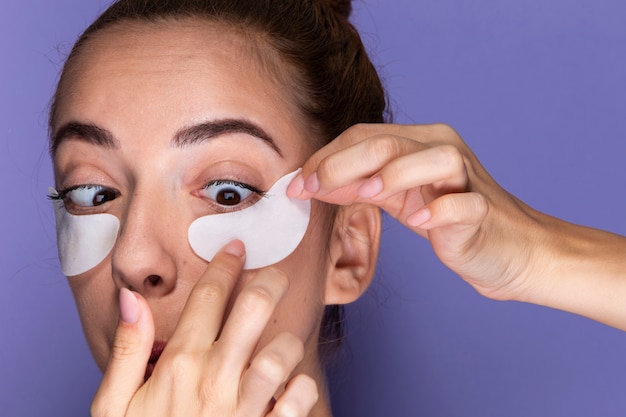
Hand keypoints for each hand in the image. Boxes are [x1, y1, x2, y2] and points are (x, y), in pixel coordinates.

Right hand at [91, 240, 317, 416]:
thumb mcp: (114, 406)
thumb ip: (128, 349)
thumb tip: (133, 298)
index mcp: (181, 364)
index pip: (209, 296)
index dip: (225, 264)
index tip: (237, 247)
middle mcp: (217, 378)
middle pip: (254, 308)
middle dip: (269, 281)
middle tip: (275, 274)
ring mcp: (246, 407)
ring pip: (283, 349)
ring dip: (287, 339)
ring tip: (280, 339)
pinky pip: (300, 396)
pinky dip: (303, 385)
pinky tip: (292, 385)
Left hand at [288, 123, 545, 300]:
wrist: (508, 250)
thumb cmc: (449, 220)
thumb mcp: (396, 198)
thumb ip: (358, 186)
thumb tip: (308, 182)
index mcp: (418, 142)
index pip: (364, 137)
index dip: (326, 158)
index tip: (294, 184)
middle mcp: (442, 150)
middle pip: (390, 142)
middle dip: (342, 164)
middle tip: (310, 187)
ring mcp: (467, 179)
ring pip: (435, 158)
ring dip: (396, 174)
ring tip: (365, 194)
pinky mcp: (483, 211)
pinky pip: (463, 204)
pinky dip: (440, 210)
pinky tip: (419, 222)